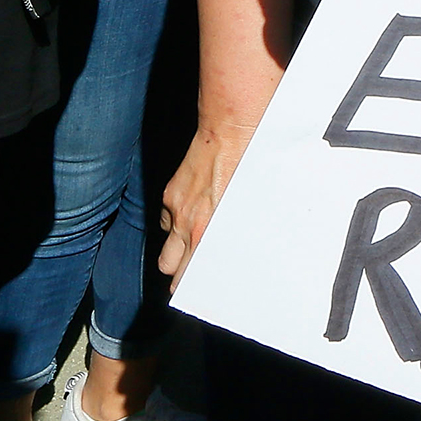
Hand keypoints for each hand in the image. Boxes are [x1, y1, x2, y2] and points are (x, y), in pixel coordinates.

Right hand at [158, 126, 254, 289]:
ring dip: (175, 250)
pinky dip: (174, 221)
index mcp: (210, 231)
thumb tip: (249, 242)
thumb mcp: (254, 203)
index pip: (190, 275)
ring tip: (191, 251)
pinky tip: (192, 216)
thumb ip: (243, 228)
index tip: (200, 292)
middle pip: (169, 267)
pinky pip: (166, 219)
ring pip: (166, 246)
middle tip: (194, 273)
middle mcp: (189, 224)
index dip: (193, 286)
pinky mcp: (171, 193)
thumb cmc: (255, 162)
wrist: (234, 127)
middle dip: (180, 272)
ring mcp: (177, 208)